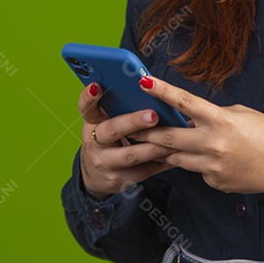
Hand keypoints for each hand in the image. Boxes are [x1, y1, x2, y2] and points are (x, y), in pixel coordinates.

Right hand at [76, 82, 177, 200]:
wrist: (97, 174)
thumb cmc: (109, 137)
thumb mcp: (106, 120)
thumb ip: (118, 105)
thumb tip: (147, 83)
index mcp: (92, 122)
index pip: (86, 107)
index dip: (89, 97)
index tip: (97, 85)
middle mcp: (94, 142)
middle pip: (111, 130)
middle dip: (133, 122)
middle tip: (153, 115)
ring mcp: (106, 162)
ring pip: (131, 154)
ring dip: (155, 145)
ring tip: (174, 134)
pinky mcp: (120, 179)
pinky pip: (145, 170)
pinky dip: (163, 160)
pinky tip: (177, 152)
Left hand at [129, 75, 263, 199]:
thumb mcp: (242, 114)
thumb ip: (214, 115)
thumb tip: (192, 118)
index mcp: (221, 120)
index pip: (184, 102)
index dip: (161, 90)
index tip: (143, 81)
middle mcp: (214, 144)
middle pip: (169, 138)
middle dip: (146, 132)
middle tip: (131, 127)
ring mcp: (213, 167)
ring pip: (176, 158)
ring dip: (166, 149)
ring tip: (155, 142)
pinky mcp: (215, 182)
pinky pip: (196, 171)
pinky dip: (195, 163)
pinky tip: (207, 159)